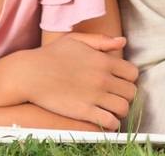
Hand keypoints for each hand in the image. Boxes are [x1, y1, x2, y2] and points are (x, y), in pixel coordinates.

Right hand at [15, 34, 138, 131]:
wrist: (31, 74)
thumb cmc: (51, 55)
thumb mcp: (77, 40)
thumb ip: (101, 41)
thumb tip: (122, 42)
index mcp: (103, 60)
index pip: (132, 73)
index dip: (129, 79)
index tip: (121, 83)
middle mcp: (103, 78)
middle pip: (131, 92)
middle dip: (126, 96)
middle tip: (117, 98)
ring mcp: (94, 96)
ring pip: (123, 108)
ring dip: (120, 111)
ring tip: (111, 110)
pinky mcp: (84, 112)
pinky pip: (109, 122)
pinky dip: (111, 123)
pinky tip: (104, 120)